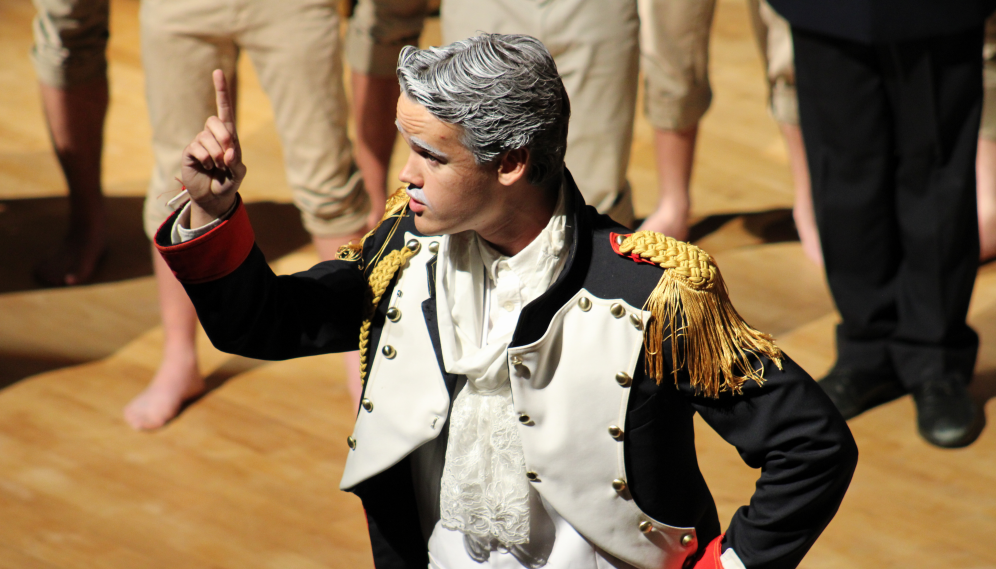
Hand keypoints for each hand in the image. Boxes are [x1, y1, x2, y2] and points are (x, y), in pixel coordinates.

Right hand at [180, 69, 246, 226]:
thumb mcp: (237, 173)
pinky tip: (207, 167)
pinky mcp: (190, 152)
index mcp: (229, 135)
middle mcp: (213, 135)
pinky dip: (206, 160)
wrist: (214, 197)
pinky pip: (197, 149)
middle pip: (215, 122)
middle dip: (224, 138)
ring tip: (217, 167)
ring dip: (216, 155)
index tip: (217, 71)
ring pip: (206, 138)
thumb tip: (227, 152)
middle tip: (228, 157)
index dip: (221, 91)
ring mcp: (200, 142)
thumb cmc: (228, 182)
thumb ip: (235, 162)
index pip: (224, 109)